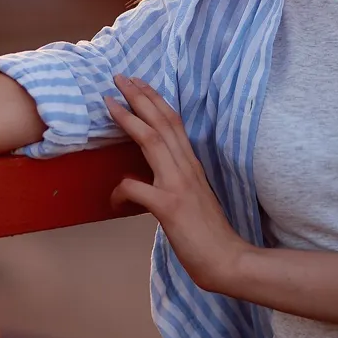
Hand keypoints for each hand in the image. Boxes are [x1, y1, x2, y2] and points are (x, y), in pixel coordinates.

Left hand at [105, 74, 253, 293]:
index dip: (154, 100)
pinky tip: (112, 199)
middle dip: (139, 96)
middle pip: (162, 122)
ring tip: (110, 101)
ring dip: (130, 118)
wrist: (228, 261)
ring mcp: (179, 185)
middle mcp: (186, 168)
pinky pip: (136, 189)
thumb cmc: (209, 234)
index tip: (138, 83)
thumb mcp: (192, 196)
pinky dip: (120, 190)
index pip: (173, 122)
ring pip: (152, 140)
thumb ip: (176, 180)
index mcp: (191, 164)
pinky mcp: (170, 207)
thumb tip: (152, 178)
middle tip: (119, 76)